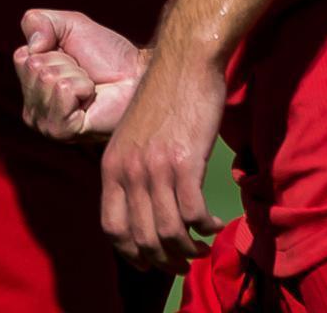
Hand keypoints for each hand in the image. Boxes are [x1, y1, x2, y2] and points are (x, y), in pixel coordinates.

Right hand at [13, 9, 144, 139]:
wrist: (136, 75)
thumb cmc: (106, 54)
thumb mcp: (69, 25)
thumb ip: (39, 22)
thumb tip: (32, 46)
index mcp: (29, 87)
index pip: (22, 57)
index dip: (52, 48)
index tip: (72, 59)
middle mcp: (32, 110)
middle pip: (34, 68)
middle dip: (66, 63)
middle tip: (84, 74)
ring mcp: (45, 124)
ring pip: (48, 79)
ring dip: (77, 75)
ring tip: (89, 87)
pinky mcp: (62, 131)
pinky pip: (63, 91)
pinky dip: (82, 87)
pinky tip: (91, 99)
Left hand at [98, 50, 226, 272]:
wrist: (184, 61)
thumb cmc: (165, 96)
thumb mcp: (133, 135)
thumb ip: (132, 168)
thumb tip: (143, 205)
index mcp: (111, 165)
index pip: (112, 228)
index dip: (131, 253)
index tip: (149, 262)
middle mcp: (129, 171)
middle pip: (142, 238)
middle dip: (164, 261)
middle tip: (183, 264)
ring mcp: (156, 168)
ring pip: (169, 232)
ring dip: (188, 250)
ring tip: (201, 248)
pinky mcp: (186, 162)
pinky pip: (194, 214)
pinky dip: (206, 227)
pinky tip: (215, 224)